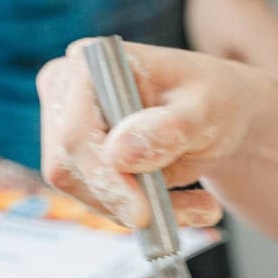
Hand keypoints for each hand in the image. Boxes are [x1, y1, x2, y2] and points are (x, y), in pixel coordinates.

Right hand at [36, 39, 264, 227]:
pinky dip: (140, 211)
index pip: (75, 130)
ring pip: (82, 191)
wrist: (212, 115)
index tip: (141, 212)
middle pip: (68, 166)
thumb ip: (169, 128)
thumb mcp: (207, 110)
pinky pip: (97, 201)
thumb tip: (119, 153)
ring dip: (140, 209)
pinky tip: (180, 205)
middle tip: (182, 215)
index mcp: (90, 62)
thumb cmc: (210, 99)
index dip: (103, 175)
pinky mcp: (76, 161)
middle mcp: (64, 91)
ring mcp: (64, 127)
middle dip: (125, 199)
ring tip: (199, 206)